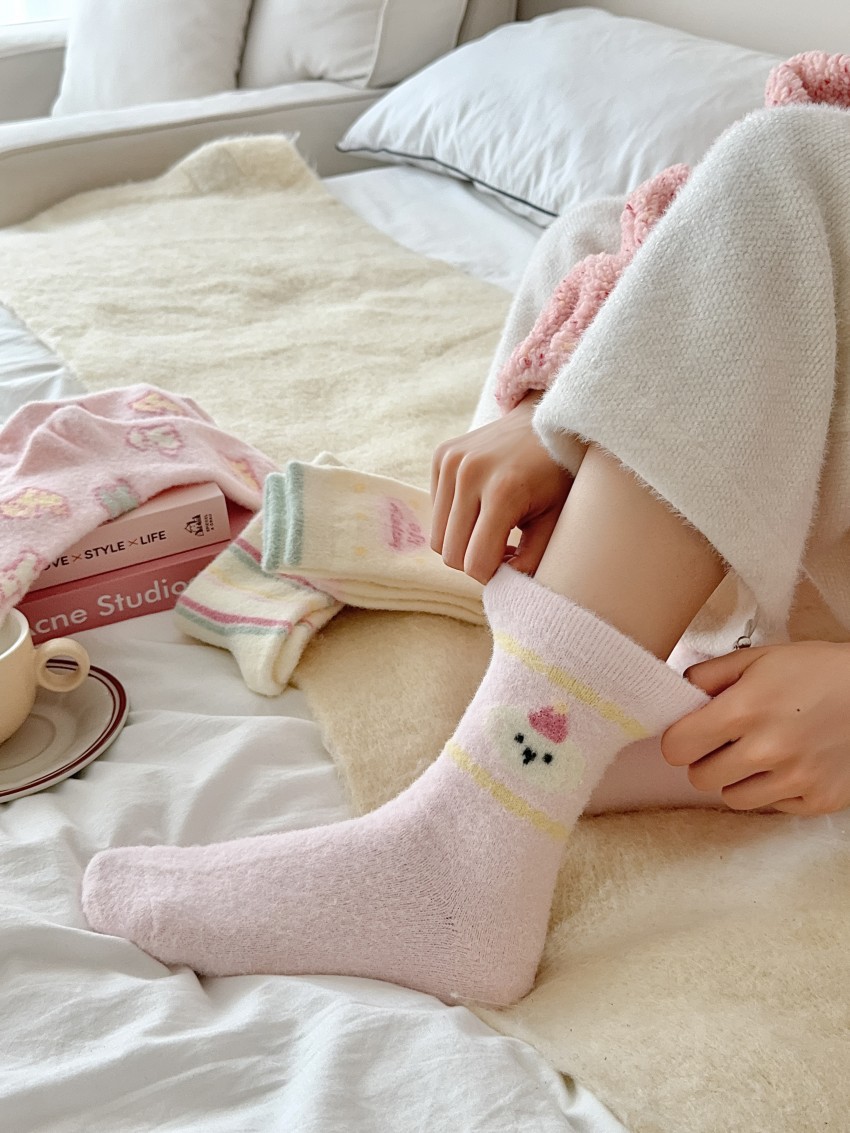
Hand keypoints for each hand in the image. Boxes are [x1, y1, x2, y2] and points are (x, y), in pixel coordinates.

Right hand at [430, 395, 573, 582]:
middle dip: (475, 562)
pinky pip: (436, 510)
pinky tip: (481, 505)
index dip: (492, 576)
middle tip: (503, 549)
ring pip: (438, 536)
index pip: (475, 563)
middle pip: (450, 553)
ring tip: (493, 530)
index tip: (511, 564)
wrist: (548, 420)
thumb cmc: (559, 475)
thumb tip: (506, 587)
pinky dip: (456, 518)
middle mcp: (470, 473)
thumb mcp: (557, 521)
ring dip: (463, 542)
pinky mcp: (442, 455)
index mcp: (503, 491)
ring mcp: (451, 461)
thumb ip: (532, 560)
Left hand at [661, 641, 849, 814]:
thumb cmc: (815, 670)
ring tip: (758, 753)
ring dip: (736, 779)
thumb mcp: (757, 658)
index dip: (679, 740)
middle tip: (726, 742)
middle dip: (706, 760)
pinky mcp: (819, 800)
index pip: (677, 747)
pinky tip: (788, 763)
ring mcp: (796, 780)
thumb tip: (675, 693)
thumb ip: (708, 676)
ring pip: (732, 798)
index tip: (690, 734)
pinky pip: (772, 807)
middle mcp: (768, 750)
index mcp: (744, 709)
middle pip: (700, 778)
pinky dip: (773, 790)